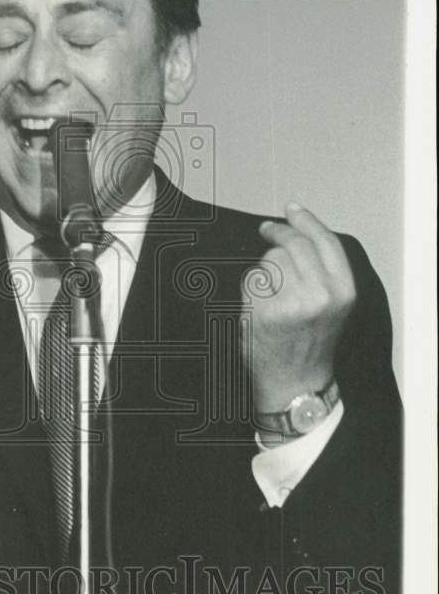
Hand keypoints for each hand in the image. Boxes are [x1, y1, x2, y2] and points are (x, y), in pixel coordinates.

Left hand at [241, 202, 355, 411]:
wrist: (295, 384)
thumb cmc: (310, 344)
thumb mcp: (334, 305)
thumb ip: (322, 270)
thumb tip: (297, 231)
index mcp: (343, 290)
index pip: (324, 240)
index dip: (305, 220)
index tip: (292, 209)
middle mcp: (320, 294)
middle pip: (293, 244)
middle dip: (277, 234)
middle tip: (267, 231)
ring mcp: (291, 302)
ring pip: (270, 260)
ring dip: (265, 269)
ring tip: (271, 292)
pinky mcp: (264, 311)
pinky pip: (251, 280)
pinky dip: (250, 288)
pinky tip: (258, 305)